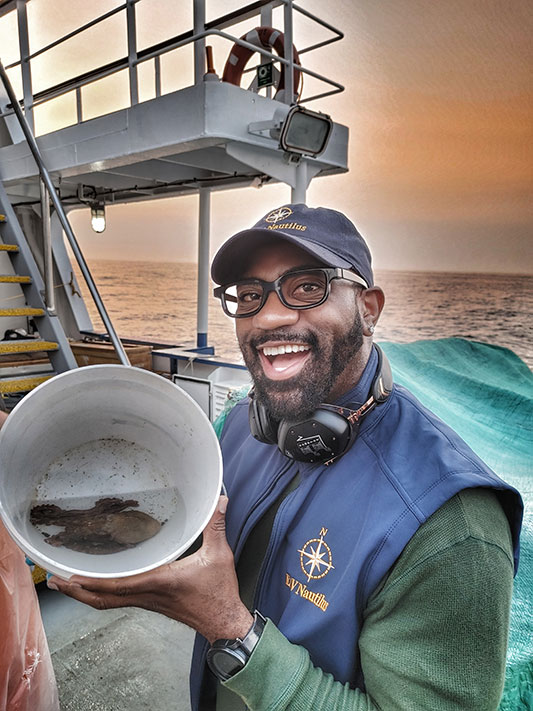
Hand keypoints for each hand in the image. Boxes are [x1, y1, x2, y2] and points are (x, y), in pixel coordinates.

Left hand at [47, 496, 252, 643]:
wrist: (223, 622)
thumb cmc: (219, 592)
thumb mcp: (219, 555)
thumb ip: (215, 526)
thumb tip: (218, 500)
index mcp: (159, 581)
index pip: (118, 584)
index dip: (92, 581)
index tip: (71, 576)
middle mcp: (147, 594)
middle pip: (103, 598)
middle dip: (76, 590)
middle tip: (53, 581)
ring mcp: (147, 601)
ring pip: (107, 601)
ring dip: (84, 594)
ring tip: (65, 584)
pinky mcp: (150, 603)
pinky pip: (118, 600)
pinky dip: (101, 594)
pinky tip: (96, 586)